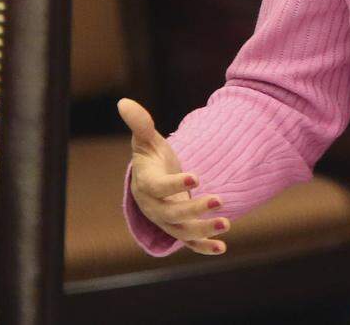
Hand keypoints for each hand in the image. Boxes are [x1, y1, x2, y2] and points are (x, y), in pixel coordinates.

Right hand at [117, 98, 227, 254]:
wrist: (152, 182)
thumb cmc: (150, 158)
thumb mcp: (145, 140)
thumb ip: (140, 123)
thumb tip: (123, 101)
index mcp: (146, 184)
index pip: (159, 188)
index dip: (175, 184)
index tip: (196, 177)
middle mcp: (154, 207)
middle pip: (173, 213)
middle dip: (195, 209)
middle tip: (219, 200)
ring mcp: (167, 221)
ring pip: (183, 231)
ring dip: (203, 230)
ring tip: (226, 222)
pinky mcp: (179, 229)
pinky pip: (190, 243)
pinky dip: (204, 247)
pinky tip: (222, 248)